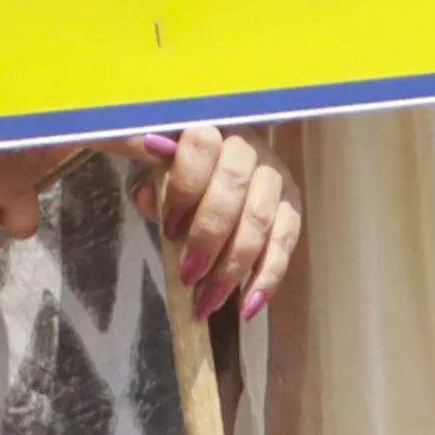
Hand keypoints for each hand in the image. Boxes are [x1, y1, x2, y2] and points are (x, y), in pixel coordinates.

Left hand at [132, 126, 298, 320]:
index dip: (186, 187)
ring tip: (208, 301)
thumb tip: (148, 186)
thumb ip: (142, 170)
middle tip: (188, 275)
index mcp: (210, 128)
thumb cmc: (178, 171)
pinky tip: (249, 306)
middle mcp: (249, 147)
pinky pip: (286, 242)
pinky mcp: (291, 206)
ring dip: (234, 265)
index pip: (202, 145)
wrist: (211, 171)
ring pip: (260, 219)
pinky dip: (268, 277)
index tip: (168, 226)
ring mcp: (275, 176)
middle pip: (234, 187)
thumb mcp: (153, 167)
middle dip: (210, 235)